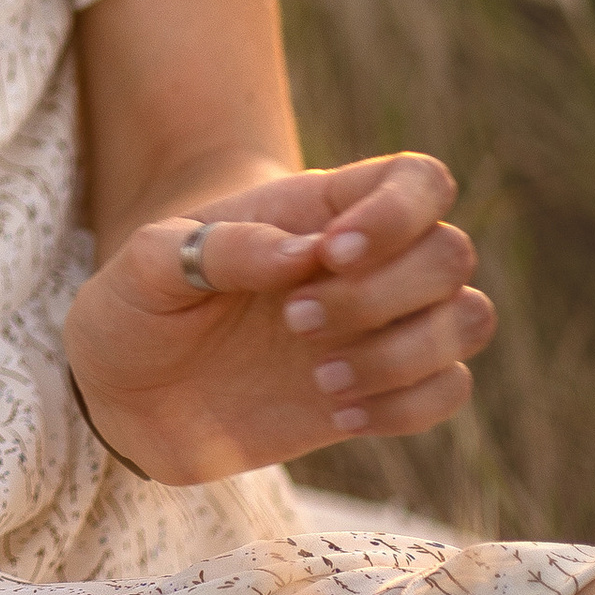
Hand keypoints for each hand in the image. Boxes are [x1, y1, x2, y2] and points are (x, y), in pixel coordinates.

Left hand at [65, 152, 493, 485]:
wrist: (125, 390)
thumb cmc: (136, 303)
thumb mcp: (147, 264)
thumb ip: (217, 246)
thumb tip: (302, 254)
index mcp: (318, 209)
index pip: (417, 181)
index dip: (398, 213)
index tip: (329, 253)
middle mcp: (365, 263)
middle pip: (451, 253)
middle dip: (382, 295)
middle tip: (292, 322)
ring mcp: (377, 329)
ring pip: (469, 320)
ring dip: (405, 353)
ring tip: (319, 379)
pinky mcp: (379, 391)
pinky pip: (449, 391)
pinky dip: (407, 405)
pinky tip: (336, 412)